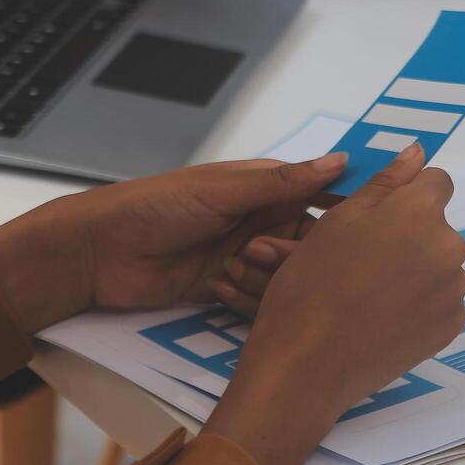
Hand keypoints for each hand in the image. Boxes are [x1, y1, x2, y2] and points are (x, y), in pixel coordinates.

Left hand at [0, 153, 348, 333]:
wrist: (99, 252)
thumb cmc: (156, 206)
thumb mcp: (224, 189)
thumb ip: (285, 181)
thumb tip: (342, 161)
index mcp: (265, 188)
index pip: (321, 197)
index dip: (343, 211)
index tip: (365, 226)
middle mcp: (261, 222)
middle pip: (309, 246)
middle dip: (294, 254)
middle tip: (257, 251)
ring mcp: (245, 257)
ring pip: (287, 278)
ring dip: (265, 279)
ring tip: (229, 269)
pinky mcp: (227, 290)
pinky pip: (259, 302)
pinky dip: (246, 301)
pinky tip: (219, 290)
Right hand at [203, 144, 464, 464]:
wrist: (308, 365)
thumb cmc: (310, 286)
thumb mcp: (338, 222)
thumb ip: (386, 183)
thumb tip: (418, 152)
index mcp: (420, 211)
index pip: (437, 182)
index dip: (407, 194)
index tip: (378, 216)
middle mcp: (450, 246)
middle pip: (437, 225)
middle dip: (409, 233)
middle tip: (363, 259)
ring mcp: (455, 289)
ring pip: (440, 263)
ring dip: (415, 268)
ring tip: (369, 292)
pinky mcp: (452, 325)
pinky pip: (441, 299)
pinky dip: (419, 302)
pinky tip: (383, 315)